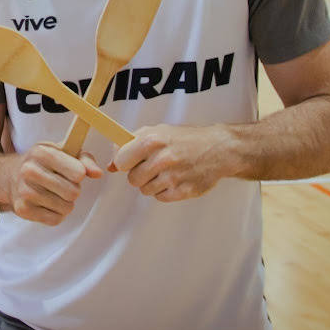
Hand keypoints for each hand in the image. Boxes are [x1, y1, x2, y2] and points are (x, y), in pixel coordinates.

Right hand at [9, 143, 102, 225]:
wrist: (8, 176)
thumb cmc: (42, 163)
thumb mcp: (61, 152)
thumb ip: (84, 159)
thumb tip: (98, 173)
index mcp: (41, 152)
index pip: (78, 173)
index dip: (79, 174)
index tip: (72, 171)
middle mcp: (30, 171)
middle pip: (74, 193)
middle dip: (73, 190)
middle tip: (62, 184)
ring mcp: (25, 192)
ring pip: (66, 208)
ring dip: (65, 203)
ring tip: (53, 194)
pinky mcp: (23, 210)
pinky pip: (56, 219)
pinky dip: (56, 214)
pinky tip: (46, 204)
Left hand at [110, 124, 235, 201]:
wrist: (219, 149)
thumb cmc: (184, 139)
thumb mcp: (157, 132)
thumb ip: (130, 144)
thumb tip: (110, 165)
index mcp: (152, 140)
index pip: (121, 161)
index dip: (123, 162)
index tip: (129, 161)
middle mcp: (162, 159)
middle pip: (132, 179)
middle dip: (138, 174)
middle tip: (151, 166)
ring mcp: (173, 177)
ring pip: (145, 190)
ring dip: (151, 183)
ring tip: (165, 171)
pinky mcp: (184, 191)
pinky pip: (160, 197)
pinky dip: (164, 191)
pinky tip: (174, 179)